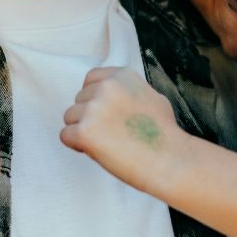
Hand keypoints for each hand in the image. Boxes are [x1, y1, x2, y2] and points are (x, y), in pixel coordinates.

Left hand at [60, 67, 182, 191]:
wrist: (170, 160)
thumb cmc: (164, 135)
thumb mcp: (151, 97)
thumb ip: (127, 92)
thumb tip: (112, 96)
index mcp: (122, 76)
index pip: (90, 79)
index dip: (95, 99)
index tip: (106, 114)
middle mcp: (106, 87)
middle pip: (79, 100)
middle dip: (90, 117)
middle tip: (112, 134)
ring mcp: (94, 108)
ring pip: (70, 118)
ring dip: (83, 131)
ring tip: (108, 144)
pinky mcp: (85, 131)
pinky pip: (66, 136)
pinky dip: (77, 146)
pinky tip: (98, 151)